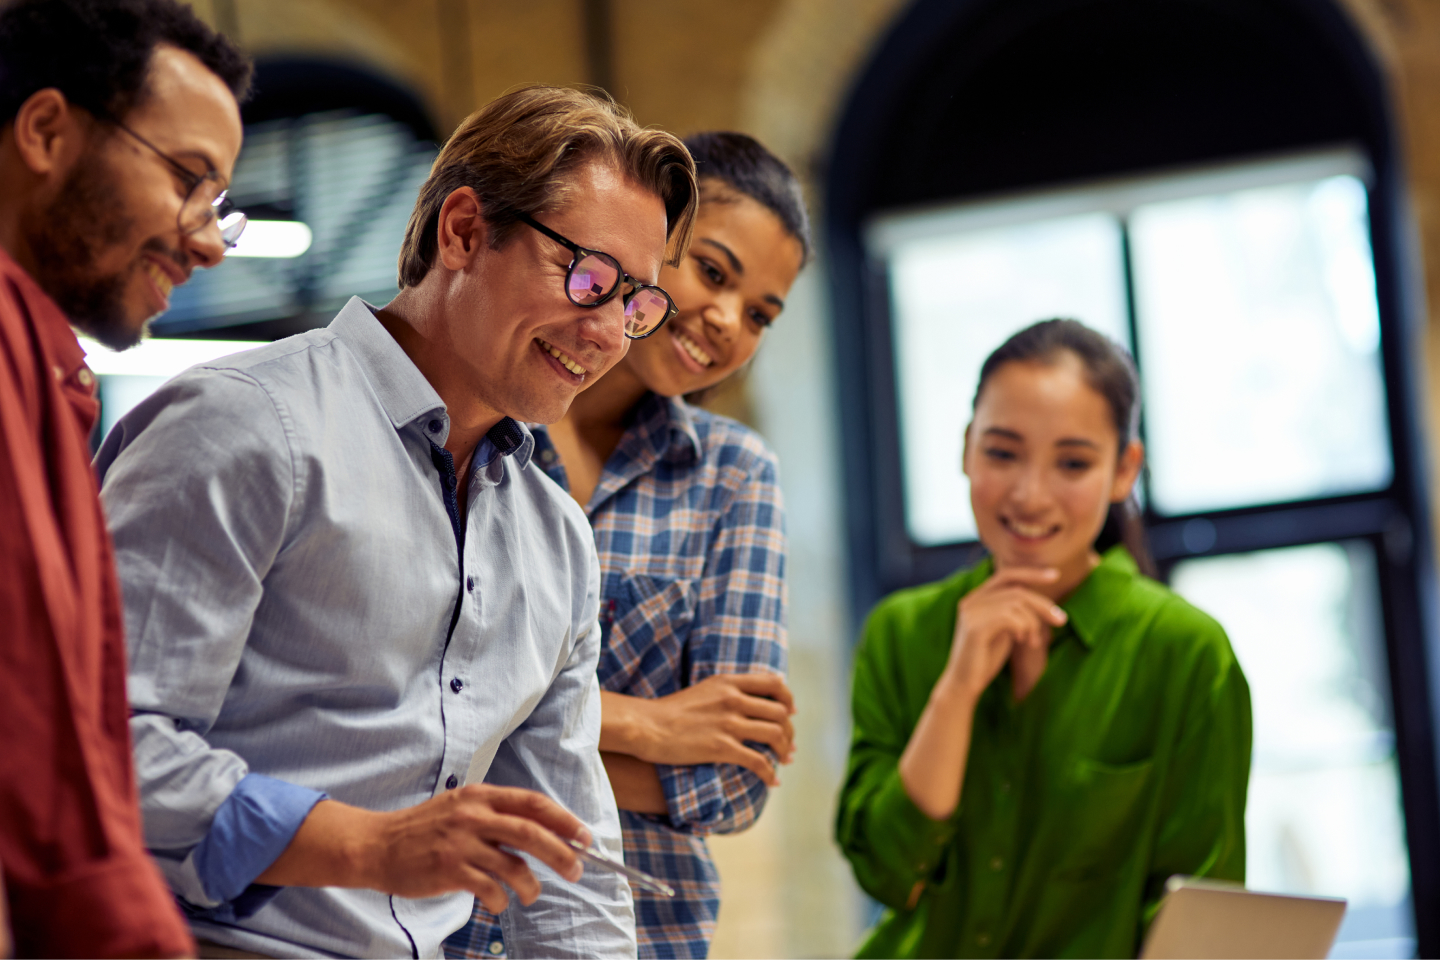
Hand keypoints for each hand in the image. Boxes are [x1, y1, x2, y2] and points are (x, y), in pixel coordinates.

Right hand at [257, 785, 589, 914]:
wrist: (377, 845)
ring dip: (532, 884)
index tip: (584, 836)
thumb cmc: (424, 829)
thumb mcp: (461, 808)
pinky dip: (500, 899)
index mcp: (480, 795)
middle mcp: (474, 815)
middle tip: (576, 870)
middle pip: (533, 833)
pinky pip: (490, 888)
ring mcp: (461, 842)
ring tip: (532, 893)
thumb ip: (496, 816)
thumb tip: (543, 835)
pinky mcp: (449, 869)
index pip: (534, 803)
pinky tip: (498, 902)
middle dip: (562, 853)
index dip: (564, 820)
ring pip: (515, 866)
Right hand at [601, 673, 796, 785]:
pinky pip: (758, 761)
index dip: (788, 699)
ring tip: (785, 761)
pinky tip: (772, 782)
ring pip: (775, 735)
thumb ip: (728, 691)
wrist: (646, 726)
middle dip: (789, 731)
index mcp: (729, 683)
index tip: (790, 713)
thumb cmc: (671, 711)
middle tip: (789, 745)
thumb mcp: (704, 690)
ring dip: (785, 751)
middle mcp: (733, 699)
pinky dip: (770, 773)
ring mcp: (728, 723)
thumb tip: (751, 700)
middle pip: (779, 712)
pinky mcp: (722, 747)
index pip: (774, 684)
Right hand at [943, 567, 1066, 701]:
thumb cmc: (985, 659)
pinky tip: (1023, 641)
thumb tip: (1040, 603)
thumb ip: (1014, 612)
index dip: (1032, 573)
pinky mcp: (974, 627)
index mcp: (976, 598)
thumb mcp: (1003, 630)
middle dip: (1043, 604)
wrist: (963, 685)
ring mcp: (970, 612)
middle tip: (1061, 620)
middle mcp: (970, 601)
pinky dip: (1024, 627)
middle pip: (1016, 590)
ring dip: (1034, 623)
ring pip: (1016, 603)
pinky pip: (1009, 617)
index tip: (1056, 576)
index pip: (1007, 575)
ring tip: (1034, 642)